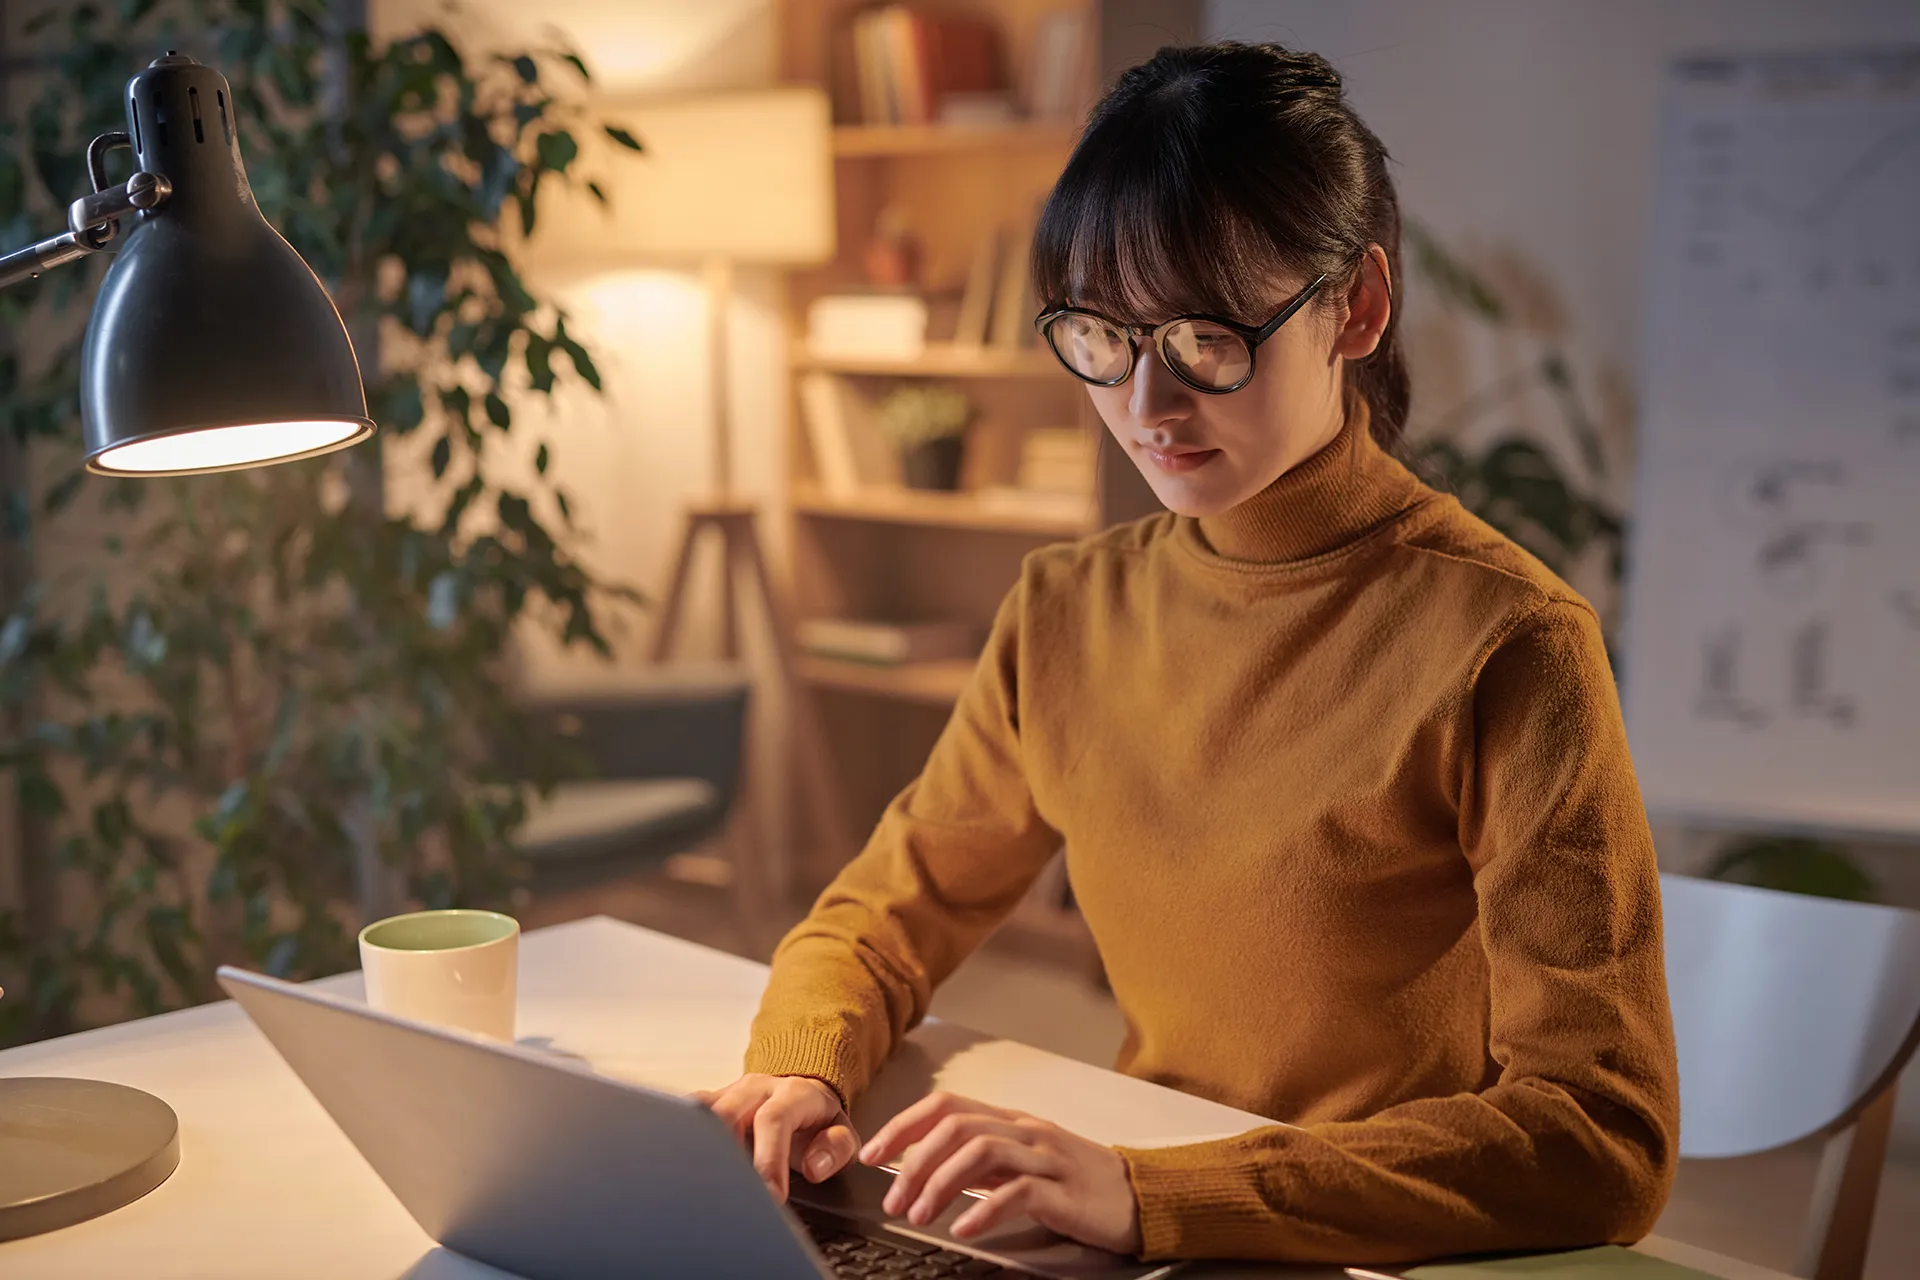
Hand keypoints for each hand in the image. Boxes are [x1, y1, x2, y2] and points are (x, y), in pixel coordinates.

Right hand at [693, 1073, 860, 1202]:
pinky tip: (681, 1162)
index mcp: (793, 1093)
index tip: (770, 1197)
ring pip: (700, 1111)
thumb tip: (813, 1167)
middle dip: (725, 1155)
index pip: (775, 1120)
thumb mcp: (841, 1134)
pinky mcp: (708, 1103)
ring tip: (701, 1183)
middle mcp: (756, 1088)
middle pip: (728, 1112)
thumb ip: (836, 1149)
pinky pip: (685, 1113)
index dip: (769, 1159)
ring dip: (698, 1146)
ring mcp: (728, 1093)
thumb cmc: (815, 1123)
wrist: (798, 1093)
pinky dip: (681, 1135)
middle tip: (729, 1194)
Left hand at [859, 1092, 1141, 1254]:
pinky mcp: (1064, 1191)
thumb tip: (925, 1163)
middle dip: (914, 1161)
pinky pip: (1016, 1193)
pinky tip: (962, 1229)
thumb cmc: (1077, 1181)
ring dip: (940, 1184)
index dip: (903, 1126)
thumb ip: (981, 1158)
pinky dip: (983, 1211)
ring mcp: (1046, 1157)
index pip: (947, 1106)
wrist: (1139, 1196)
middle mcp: (1025, 1130)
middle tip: (893, 1198)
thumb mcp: (1023, 1160)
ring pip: (980, 1153)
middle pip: (956, 1127)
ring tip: (919, 1215)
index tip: (872, 1153)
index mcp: (1011, 1119)